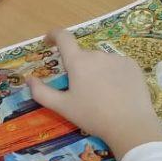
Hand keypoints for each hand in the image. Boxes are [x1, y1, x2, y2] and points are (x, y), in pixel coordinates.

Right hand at [27, 28, 161, 156]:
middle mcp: (97, 54)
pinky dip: (113, 74)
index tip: (49, 41)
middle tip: (80, 91)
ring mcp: (117, 58)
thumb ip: (41, 92)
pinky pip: (117, 65)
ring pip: (100, 61)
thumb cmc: (93, 116)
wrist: (130, 125)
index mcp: (78, 61)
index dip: (53, 35)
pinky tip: (117, 92)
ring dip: (96, 71)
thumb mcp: (63, 107)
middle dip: (78, 68)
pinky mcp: (133, 65)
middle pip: (82, 56)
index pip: (63, 37)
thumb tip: (29, 79)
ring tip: (101, 95)